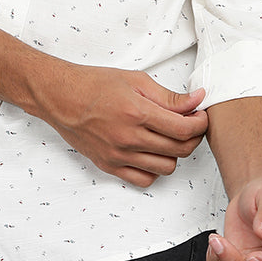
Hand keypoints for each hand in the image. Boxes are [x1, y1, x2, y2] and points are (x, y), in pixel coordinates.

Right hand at [42, 66, 207, 188]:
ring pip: (166, 167)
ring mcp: (118, 155)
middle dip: (192, 137)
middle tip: (190, 124)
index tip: (200, 116)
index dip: (200, 123)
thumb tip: (196, 100)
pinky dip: (154, 169)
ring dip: (174, 153)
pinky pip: (144, 180)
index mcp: (137, 112)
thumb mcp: (135, 80)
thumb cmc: (94, 84)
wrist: (61, 98)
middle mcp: (128, 137)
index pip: (183, 129)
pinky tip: (151, 153)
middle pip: (179, 149)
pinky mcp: (109, 166)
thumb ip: (168, 96)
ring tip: (168, 137)